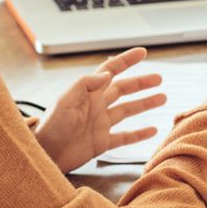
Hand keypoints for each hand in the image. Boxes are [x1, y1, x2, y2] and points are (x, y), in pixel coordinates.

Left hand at [31, 47, 165, 172]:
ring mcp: (100, 124)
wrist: (44, 154)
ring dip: (144, 104)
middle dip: (141, 83)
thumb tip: (107, 73)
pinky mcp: (101, 142)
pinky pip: (124, 136)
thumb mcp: (65, 101)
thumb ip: (85, 84)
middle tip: (159, 78)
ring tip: (162, 98)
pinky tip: (152, 130)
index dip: (126, 61)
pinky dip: (139, 134)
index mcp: (88, 93)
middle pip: (123, 89)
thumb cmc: (50, 127)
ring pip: (127, 110)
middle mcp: (96, 106)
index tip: (142, 52)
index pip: (111, 70)